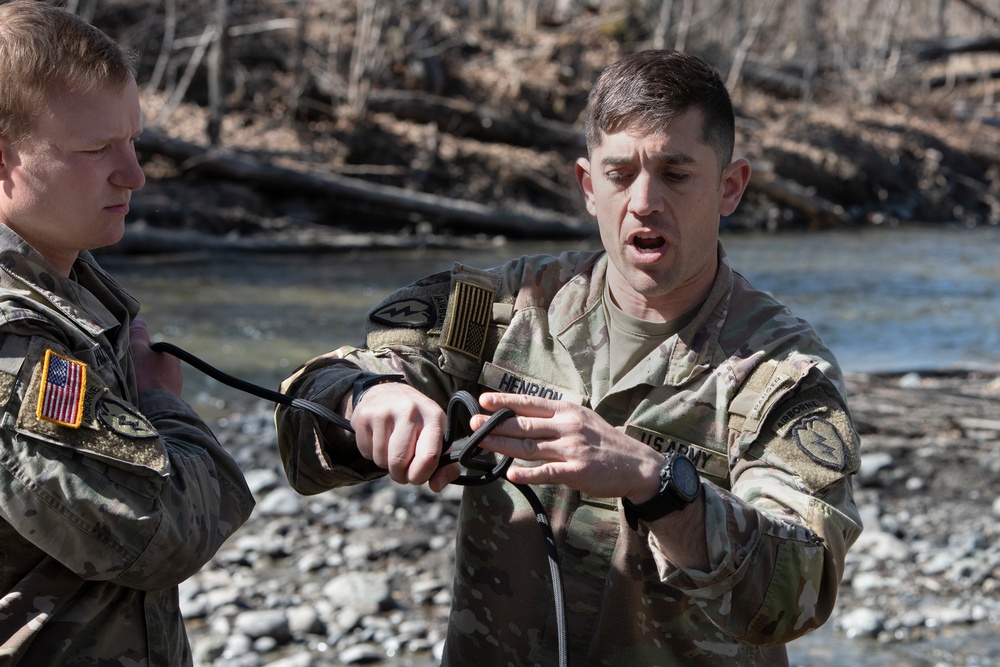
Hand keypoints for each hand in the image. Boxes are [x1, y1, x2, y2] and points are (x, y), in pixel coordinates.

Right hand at [130, 318, 182, 395]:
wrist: (156, 410)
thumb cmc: (146, 377)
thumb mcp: (137, 350)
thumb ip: (138, 333)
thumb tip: (139, 320)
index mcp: (170, 354)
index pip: (147, 347)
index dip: (133, 351)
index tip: (124, 359)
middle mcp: (176, 368)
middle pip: (150, 363)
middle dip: (139, 366)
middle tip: (126, 374)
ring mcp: (175, 386)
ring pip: (152, 378)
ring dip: (142, 381)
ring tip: (132, 388)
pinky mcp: (171, 400)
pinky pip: (154, 392)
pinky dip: (146, 393)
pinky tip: (138, 398)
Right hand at [350, 383, 456, 490]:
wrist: (388, 392)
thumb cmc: (417, 422)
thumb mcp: (437, 436)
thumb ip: (445, 465)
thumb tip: (436, 486)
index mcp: (433, 416)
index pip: (429, 456)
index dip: (421, 475)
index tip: (417, 477)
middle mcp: (409, 410)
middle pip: (399, 462)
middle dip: (400, 474)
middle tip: (402, 468)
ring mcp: (384, 411)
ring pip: (381, 460)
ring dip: (385, 464)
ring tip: (391, 449)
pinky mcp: (364, 416)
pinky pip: (366, 453)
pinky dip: (372, 454)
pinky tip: (379, 439)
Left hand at [472, 392, 663, 500]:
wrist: (636, 465)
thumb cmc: (605, 441)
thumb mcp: (583, 418)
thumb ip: (556, 417)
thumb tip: (524, 414)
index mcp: (567, 411)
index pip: (530, 404)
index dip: (505, 401)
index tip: (484, 400)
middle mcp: (567, 427)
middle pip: (524, 425)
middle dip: (495, 424)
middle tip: (473, 424)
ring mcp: (571, 450)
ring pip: (529, 447)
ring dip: (502, 446)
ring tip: (481, 443)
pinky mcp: (576, 472)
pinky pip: (547, 472)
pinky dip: (528, 474)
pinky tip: (510, 474)